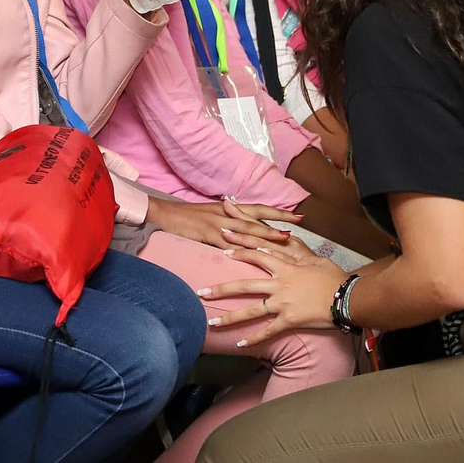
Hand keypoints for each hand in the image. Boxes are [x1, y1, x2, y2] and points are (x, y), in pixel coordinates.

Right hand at [147, 195, 299, 248]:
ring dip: (265, 235)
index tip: (298, 216)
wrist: (165, 213)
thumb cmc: (188, 218)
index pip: (259, 209)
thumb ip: (230, 224)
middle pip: (258, 218)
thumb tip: (248, 233)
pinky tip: (250, 255)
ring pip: (246, 229)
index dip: (278, 213)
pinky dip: (238, 248)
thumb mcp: (212, 218)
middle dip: (279, 223)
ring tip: (284, 239)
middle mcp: (227, 214)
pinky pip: (226, 242)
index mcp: (230, 210)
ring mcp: (218, 223)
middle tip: (299, 227)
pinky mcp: (207, 233)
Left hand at [198, 230, 346, 346]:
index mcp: (285, 266)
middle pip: (244, 285)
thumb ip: (296, 253)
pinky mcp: (289, 321)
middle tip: (200, 292)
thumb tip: (284, 242)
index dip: (238, 249)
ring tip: (211, 323)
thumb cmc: (334, 277)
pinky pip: (268, 331)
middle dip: (220, 288)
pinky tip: (239, 343)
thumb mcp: (314, 258)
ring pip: (250, 310)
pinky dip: (253, 338)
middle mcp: (279, 284)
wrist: (348, 297)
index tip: (222, 245)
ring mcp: (283, 303)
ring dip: (229, 317)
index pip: (256, 253)